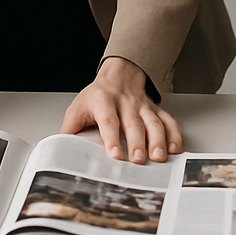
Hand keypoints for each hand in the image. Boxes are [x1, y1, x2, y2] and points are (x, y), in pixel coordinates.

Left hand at [60, 56, 181, 163]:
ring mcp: (143, 107)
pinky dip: (174, 134)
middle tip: (138, 160)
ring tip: (159, 157)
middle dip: (137, 142)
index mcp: (103, 101)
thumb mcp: (77, 108)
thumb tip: (61, 150)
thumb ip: (69, 130)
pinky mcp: (155, 110)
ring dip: (158, 140)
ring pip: (153, 122)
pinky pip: (168, 121)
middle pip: (133, 123)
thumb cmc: (97, 96)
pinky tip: (175, 148)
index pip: (108, 120)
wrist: (118, 75)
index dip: (111, 138)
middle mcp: (125, 103)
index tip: (115, 154)